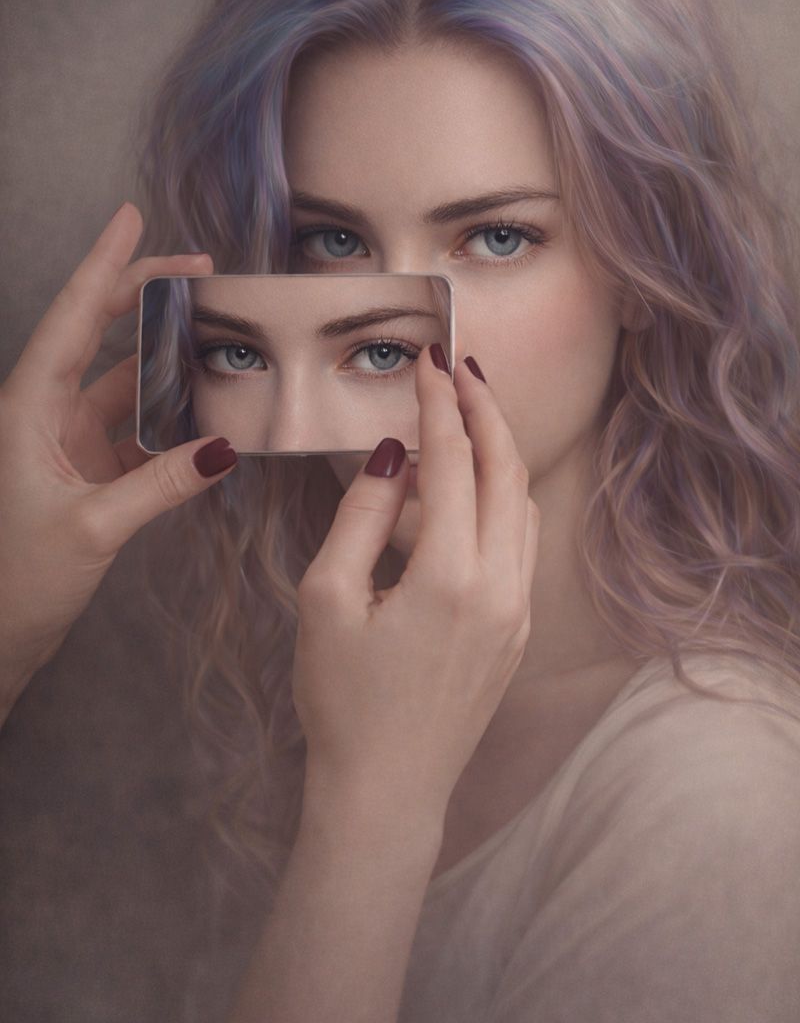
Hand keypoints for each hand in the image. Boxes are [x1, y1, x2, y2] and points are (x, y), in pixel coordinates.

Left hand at [0, 202, 237, 692]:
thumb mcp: (92, 528)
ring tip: (217, 333)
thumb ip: (160, 485)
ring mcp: (66, 441)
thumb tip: (226, 447)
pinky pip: (135, 427)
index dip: (103, 264)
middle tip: (201, 269)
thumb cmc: (17, 582)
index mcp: (27, 409)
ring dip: (166, 359)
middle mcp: (44, 413)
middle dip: (145, 296)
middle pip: (99, 334)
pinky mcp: (86, 470)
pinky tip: (207, 409)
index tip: (129, 217)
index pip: (73, 319)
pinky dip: (170, 415)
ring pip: (123, 381)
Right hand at [292, 343, 539, 825]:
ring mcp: (518, 611)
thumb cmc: (343, 700)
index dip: (440, 403)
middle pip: (507, 470)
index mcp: (450, 576)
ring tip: (463, 417)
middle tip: (458, 367)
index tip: (428, 359)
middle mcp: (501, 587)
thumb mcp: (326, 599)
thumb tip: (390, 455)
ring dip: (498, 453)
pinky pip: (521, 542)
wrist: (387, 789)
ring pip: (522, 504)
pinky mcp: (518, 631)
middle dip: (484, 410)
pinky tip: (467, 490)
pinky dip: (501, 499)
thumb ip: (360, 516)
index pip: (453, 462)